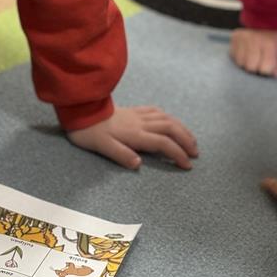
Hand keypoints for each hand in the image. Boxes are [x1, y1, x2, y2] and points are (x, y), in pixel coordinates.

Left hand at [67, 106, 197, 169]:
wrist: (80, 110)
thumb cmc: (89, 132)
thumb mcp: (102, 147)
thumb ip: (121, 155)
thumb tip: (139, 164)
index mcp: (135, 134)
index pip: (163, 144)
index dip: (177, 154)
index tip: (187, 165)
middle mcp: (140, 123)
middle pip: (171, 129)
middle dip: (186, 140)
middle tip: (196, 153)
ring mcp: (137, 115)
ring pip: (167, 118)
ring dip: (181, 128)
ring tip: (190, 139)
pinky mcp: (133, 111)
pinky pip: (156, 111)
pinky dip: (168, 117)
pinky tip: (171, 121)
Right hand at [230, 28, 276, 76]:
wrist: (266, 24)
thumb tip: (275, 74)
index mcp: (269, 45)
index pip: (265, 70)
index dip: (269, 70)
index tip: (272, 63)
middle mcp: (253, 41)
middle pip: (250, 68)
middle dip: (257, 68)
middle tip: (262, 60)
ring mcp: (241, 39)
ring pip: (241, 64)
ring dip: (248, 64)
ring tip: (254, 57)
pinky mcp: (233, 40)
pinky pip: (234, 58)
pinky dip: (241, 59)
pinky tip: (247, 53)